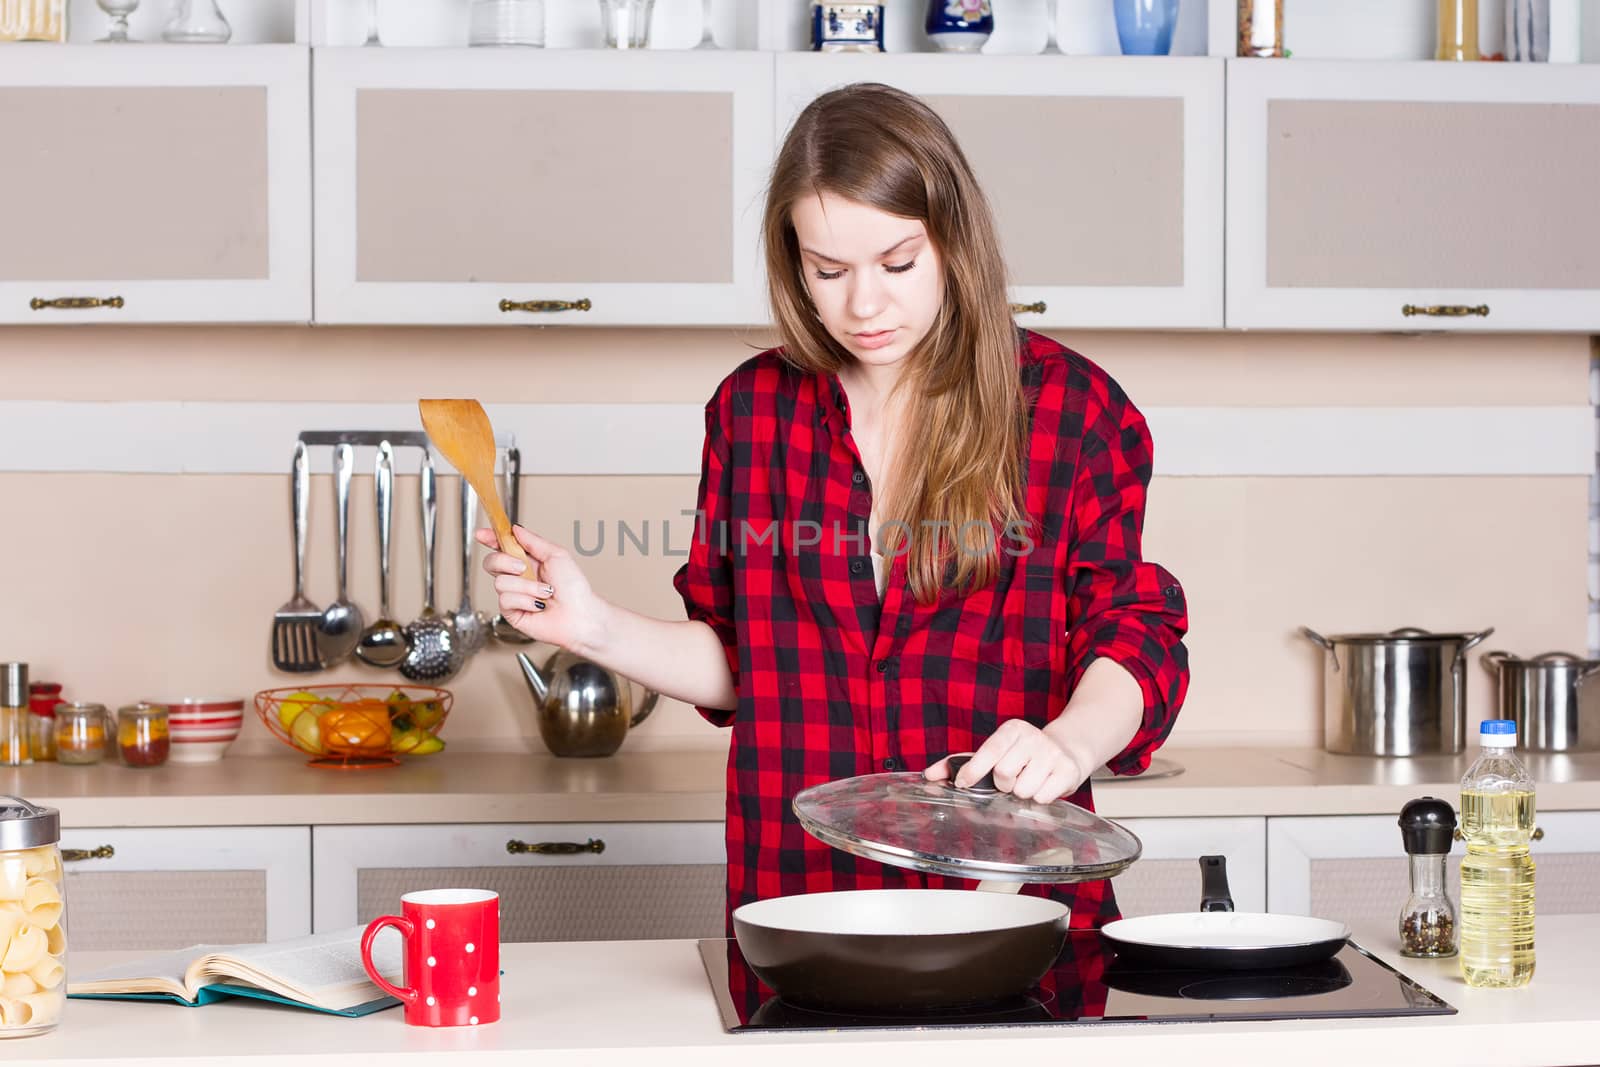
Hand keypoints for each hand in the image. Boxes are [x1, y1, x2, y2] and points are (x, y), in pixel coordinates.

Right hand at [478, 525, 607, 654]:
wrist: (579, 615)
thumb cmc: (574, 588)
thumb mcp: (556, 555)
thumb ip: (533, 540)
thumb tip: (515, 528)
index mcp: (528, 561)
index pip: (502, 546)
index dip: (490, 539)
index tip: (481, 534)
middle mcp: (518, 577)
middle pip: (491, 562)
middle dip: (504, 561)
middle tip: (522, 567)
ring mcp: (514, 594)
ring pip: (500, 582)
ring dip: (526, 586)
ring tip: (544, 593)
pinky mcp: (511, 612)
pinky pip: (505, 599)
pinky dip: (525, 600)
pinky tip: (537, 605)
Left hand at [924, 720, 1089, 804]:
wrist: (1068, 750)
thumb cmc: (1023, 754)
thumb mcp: (995, 751)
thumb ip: (961, 763)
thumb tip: (930, 775)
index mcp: (1012, 730)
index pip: (989, 751)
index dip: (973, 770)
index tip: (963, 783)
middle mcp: (1033, 737)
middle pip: (1004, 773)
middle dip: (1003, 784)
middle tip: (1011, 780)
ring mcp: (1052, 753)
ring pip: (1023, 789)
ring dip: (1022, 793)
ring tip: (1029, 781)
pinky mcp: (1067, 770)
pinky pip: (1042, 797)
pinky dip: (1040, 798)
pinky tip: (1044, 786)